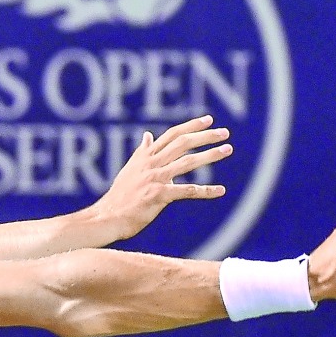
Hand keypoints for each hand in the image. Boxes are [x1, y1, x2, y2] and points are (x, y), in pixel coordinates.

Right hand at [90, 115, 232, 242]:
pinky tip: (220, 191)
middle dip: (205, 136)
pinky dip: (205, 191)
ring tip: (227, 150)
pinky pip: (187, 191)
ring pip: (187, 162)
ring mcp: (155, 178)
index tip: (208, 120)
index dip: (190, 126)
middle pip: (182, 143)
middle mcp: (151, 164)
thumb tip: (147, 135)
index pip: (172, 135)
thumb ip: (142, 152)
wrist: (108, 217)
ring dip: (210, 155)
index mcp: (146, 156)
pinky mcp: (158, 195)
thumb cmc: (120, 196)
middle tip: (225, 132)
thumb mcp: (130, 169)